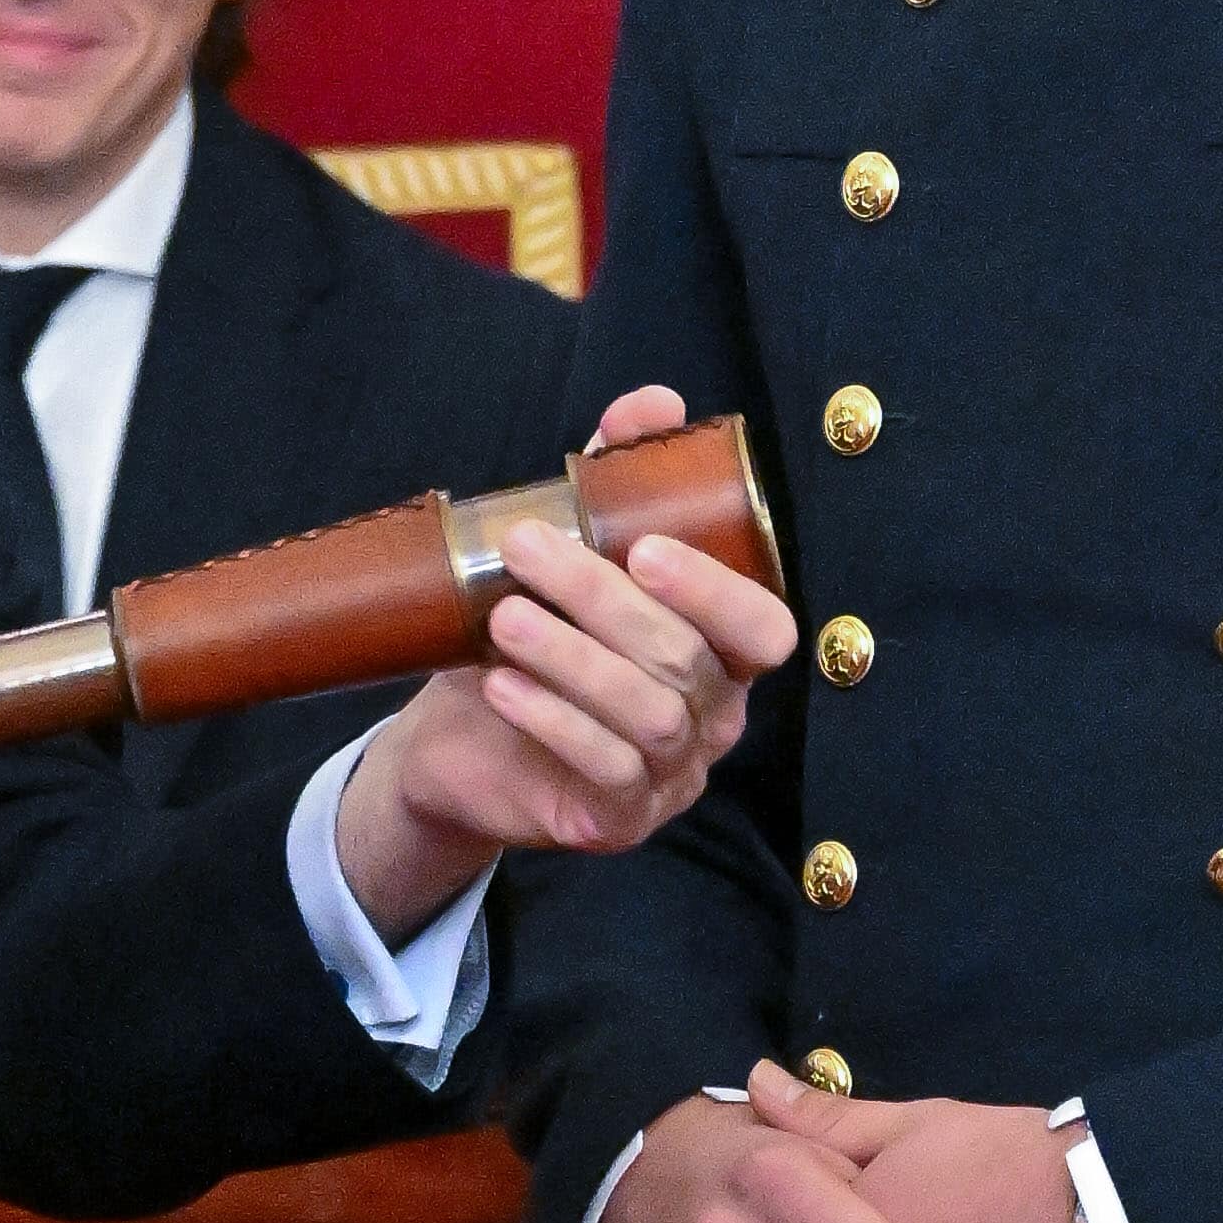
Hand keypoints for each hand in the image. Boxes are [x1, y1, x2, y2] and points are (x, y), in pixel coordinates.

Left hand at [324, 389, 793, 938]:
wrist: (457, 743)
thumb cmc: (533, 636)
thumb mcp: (569, 554)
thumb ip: (617, 479)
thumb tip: (655, 402)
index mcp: (721, 651)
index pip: (765, 628)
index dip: (715, 589)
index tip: (643, 546)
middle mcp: (712, 716)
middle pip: (685, 662)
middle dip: (602, 599)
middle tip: (527, 548)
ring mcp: (671, 775)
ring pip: (649, 715)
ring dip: (573, 660)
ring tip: (505, 619)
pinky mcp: (618, 820)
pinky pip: (604, 771)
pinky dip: (553, 722)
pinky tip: (504, 686)